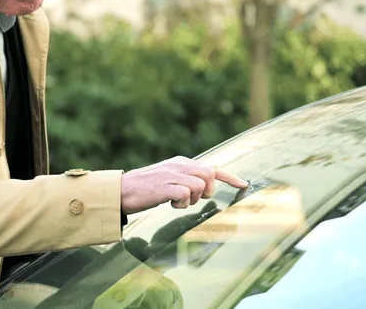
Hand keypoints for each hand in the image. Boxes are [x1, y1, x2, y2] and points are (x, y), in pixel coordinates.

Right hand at [120, 156, 246, 213]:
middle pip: (210, 175)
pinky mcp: (166, 186)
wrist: (121, 191)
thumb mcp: (167, 179)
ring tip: (176, 201)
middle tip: (191, 199)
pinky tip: (169, 203)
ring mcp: (173, 174)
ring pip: (200, 185)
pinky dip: (181, 203)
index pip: (211, 167)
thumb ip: (184, 179)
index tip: (243, 184)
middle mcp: (179, 165)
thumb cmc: (144, 189)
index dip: (229, 177)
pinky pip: (187, 194)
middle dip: (207, 191)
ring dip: (192, 199)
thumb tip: (202, 187)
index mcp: (180, 162)